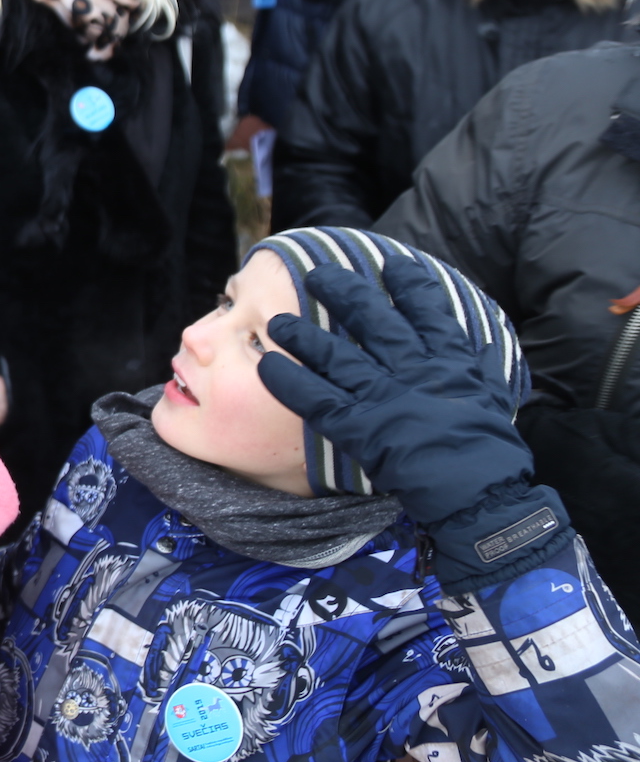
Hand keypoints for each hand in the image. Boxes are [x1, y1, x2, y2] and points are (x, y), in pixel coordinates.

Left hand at [259, 258, 566, 589]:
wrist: (482, 497)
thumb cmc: (491, 455)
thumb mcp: (492, 402)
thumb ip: (476, 372)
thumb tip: (472, 351)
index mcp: (451, 364)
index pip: (429, 314)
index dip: (410, 286)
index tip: (392, 263)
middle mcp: (414, 372)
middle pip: (373, 322)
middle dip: (344, 294)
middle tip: (317, 272)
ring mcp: (385, 398)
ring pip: (336, 356)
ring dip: (303, 337)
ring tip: (277, 321)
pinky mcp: (361, 428)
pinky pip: (318, 400)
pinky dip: (291, 383)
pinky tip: (268, 367)